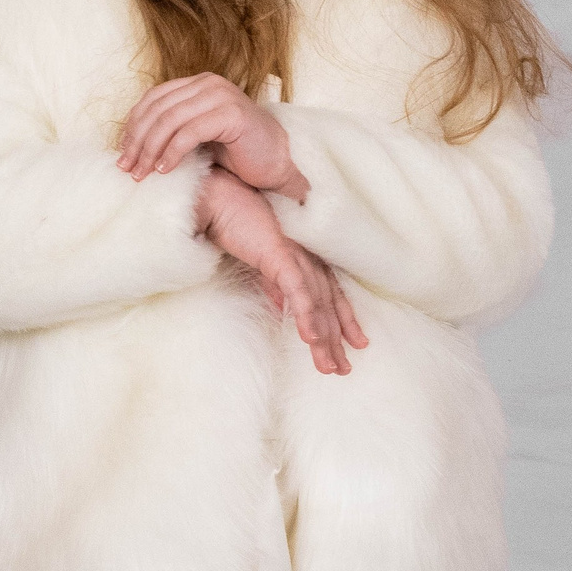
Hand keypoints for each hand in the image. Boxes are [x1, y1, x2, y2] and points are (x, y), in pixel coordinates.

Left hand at [119, 73, 307, 201]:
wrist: (277, 164)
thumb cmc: (237, 154)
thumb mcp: (198, 136)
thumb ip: (172, 129)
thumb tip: (131, 145)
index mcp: (198, 84)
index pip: (153, 99)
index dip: (133, 126)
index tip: (123, 154)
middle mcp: (208, 83)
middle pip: (157, 109)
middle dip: (137, 141)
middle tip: (127, 168)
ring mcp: (221, 96)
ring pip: (169, 120)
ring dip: (150, 150)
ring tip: (142, 174)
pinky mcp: (231, 114)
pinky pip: (189, 133)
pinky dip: (172, 153)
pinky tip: (164, 170)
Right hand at [195, 168, 368, 376]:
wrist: (216, 201)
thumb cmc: (236, 226)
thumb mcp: (261, 264)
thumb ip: (276, 286)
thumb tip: (285, 309)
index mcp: (305, 259)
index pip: (331, 295)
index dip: (344, 322)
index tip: (355, 346)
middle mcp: (307, 257)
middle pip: (328, 305)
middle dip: (337, 340)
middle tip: (343, 369)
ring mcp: (296, 255)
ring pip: (317, 303)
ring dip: (323, 337)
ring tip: (329, 366)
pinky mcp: (279, 255)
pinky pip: (297, 291)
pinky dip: (306, 315)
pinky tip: (310, 339)